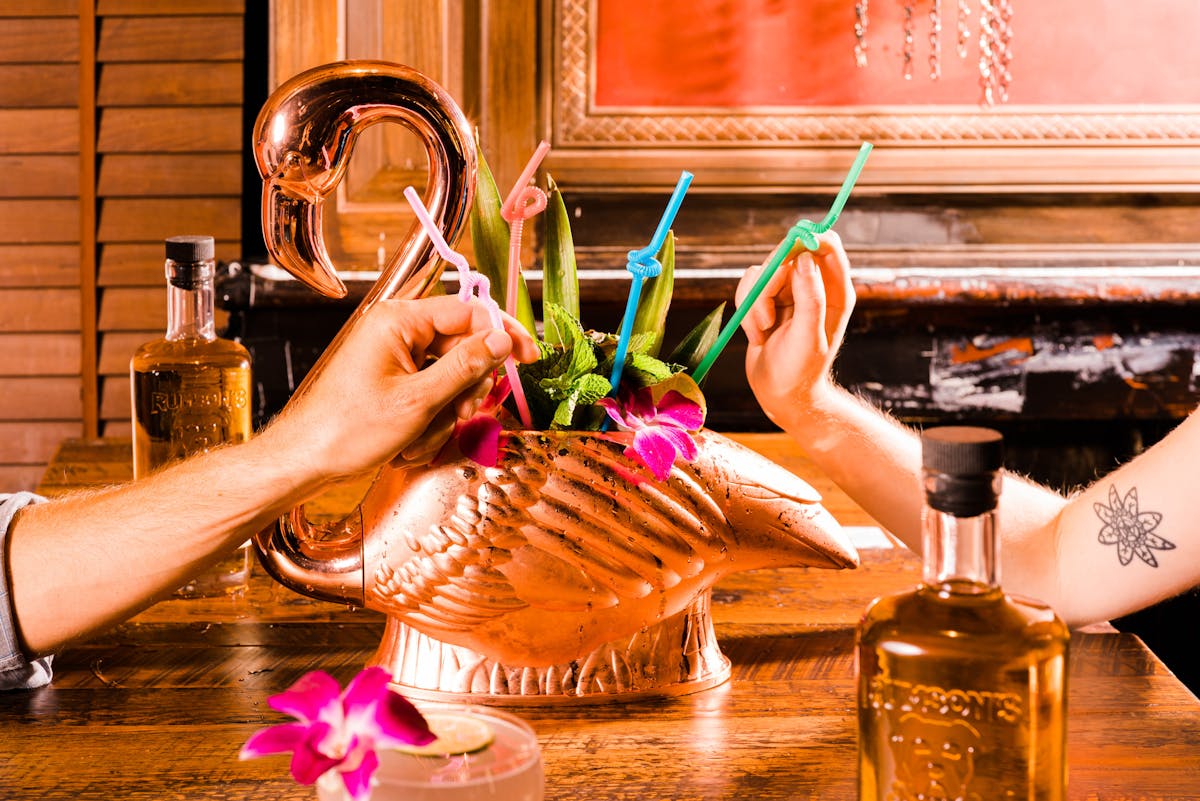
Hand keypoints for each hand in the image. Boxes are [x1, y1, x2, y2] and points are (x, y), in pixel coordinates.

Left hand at [267, 295, 538, 478]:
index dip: (502, 335)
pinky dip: (431, 417)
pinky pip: (431, 390)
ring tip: (430, 432)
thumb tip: (501, 341)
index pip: (469, 312)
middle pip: (462, 345)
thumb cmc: (346, 430)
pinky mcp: (392, 379)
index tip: (527, 358)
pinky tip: (415, 439)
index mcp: (399, 321)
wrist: (305, 460)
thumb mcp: (418, 400)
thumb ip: (465, 366)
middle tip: (464, 414)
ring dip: (449, 408)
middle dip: (469, 385)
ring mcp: (394, 355)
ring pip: (449, 373)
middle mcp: (397, 331)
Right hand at [736, 231, 854, 429]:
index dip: (808, 240)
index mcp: (834, 292)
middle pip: (786, 255)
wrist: (781, 395)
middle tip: (767, 313)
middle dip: (769, 282)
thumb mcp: (809, 337)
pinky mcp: (766, 301)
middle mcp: (812, 287)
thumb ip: (810, 298)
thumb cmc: (801, 372)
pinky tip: (756, 334)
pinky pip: (748, 287)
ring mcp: (788, 293)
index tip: (789, 254)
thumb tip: (804, 259)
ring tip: (763, 331)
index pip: (827, 246)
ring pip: (762, 272)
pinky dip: (746, 311)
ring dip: (754, 303)